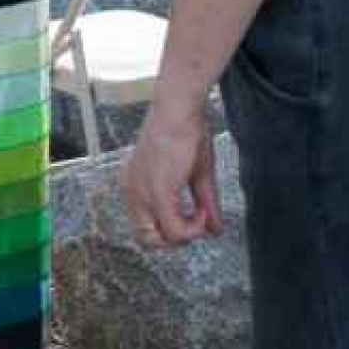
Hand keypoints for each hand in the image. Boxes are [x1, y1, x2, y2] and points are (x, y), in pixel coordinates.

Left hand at [121, 95, 221, 247]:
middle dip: (175, 240)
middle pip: (146, 239)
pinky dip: (193, 228)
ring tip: (201, 213)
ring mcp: (142, 194)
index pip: (142, 228)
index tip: (189, 220)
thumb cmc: (185, 130)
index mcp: (135, 185)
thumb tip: (216, 229)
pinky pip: (174, 230)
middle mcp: (132, 192)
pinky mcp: (157, 192)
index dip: (168, 232)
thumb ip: (204, 203)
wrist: (180, 108)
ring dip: (186, 235)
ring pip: (159, 240)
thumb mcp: (197, 173)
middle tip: (194, 224)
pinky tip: (202, 211)